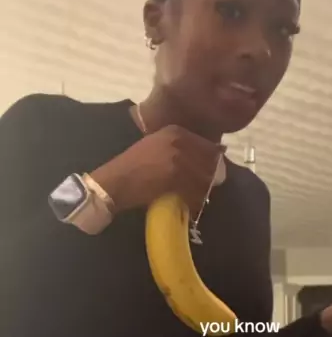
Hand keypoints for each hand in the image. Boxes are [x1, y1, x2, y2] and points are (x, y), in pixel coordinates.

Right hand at [91, 125, 223, 215]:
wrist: (114, 181)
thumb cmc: (133, 166)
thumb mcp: (157, 147)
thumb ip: (179, 148)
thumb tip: (204, 158)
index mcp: (175, 131)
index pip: (207, 146)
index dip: (211, 162)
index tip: (212, 173)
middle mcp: (178, 140)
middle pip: (209, 162)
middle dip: (210, 177)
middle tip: (207, 189)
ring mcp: (177, 157)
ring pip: (204, 177)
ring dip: (203, 191)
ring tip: (198, 199)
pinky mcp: (174, 175)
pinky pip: (194, 190)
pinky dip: (195, 201)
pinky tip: (191, 205)